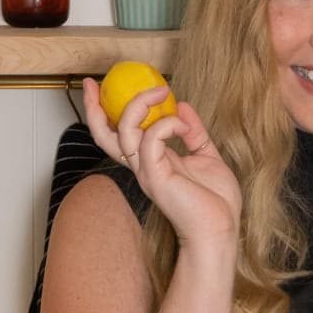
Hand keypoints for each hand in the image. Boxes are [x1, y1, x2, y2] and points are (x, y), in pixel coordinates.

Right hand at [80, 76, 241, 247]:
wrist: (220, 230)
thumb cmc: (216, 203)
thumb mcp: (207, 157)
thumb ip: (194, 133)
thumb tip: (183, 107)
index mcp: (151, 163)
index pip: (118, 136)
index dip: (104, 113)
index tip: (101, 88)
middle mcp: (142, 167)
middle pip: (104, 136)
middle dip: (93, 107)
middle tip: (93, 82)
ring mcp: (146, 172)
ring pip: (124, 131)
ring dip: (140, 103)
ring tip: (162, 92)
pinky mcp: (156, 176)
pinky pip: (151, 138)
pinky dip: (167, 123)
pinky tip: (183, 125)